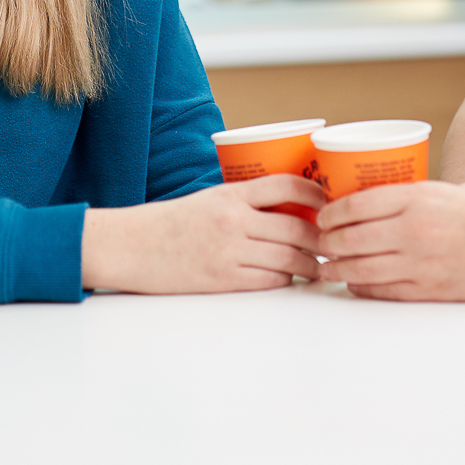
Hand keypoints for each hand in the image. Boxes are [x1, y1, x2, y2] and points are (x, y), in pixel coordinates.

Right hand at [82, 175, 326, 293]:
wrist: (132, 247)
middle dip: (321, 237)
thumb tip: (290, 209)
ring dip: (310, 264)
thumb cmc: (172, 223)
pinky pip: (270, 280)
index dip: (316, 193)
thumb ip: (246, 202)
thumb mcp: (210, 199)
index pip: (286, 184)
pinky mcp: (223, 279)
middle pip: (297, 227)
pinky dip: (286, 279)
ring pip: (290, 258)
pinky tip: (290, 278)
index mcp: (230, 194)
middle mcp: (233, 220)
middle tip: (333, 241)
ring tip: (318, 266)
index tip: (330, 202)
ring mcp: (229, 251)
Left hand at [317, 181, 464, 300]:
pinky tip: (356, 283)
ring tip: (326, 267)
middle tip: (317, 243)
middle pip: (350, 239)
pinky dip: (363, 287)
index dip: (330, 213)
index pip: (355, 206)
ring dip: (338, 269)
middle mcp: (414, 231)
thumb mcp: (449, 190)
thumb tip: (375, 208)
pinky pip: (384, 292)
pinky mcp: (433, 290)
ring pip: (361, 269)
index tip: (322, 216)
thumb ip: (412, 199)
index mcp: (418, 199)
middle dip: (326, 243)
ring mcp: (422, 264)